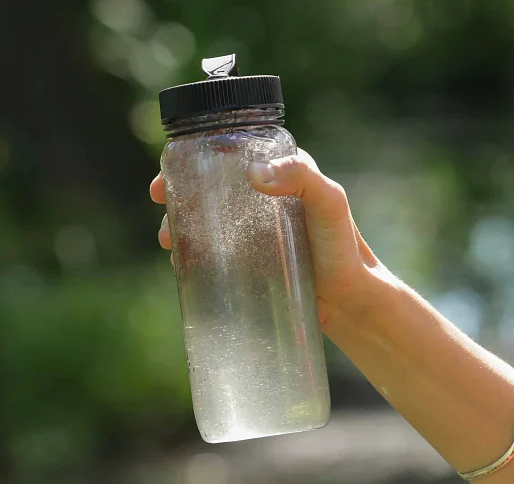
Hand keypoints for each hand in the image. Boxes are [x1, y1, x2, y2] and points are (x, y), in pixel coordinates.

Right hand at [149, 148, 400, 330]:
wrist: (351, 299)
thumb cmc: (343, 246)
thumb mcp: (329, 202)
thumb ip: (301, 178)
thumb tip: (254, 173)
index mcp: (281, 170)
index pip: (229, 153)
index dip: (193, 158)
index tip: (169, 175)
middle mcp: (264, 196)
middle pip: (209, 187)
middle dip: (178, 194)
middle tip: (162, 209)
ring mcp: (255, 229)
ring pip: (207, 219)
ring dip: (181, 226)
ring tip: (169, 244)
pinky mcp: (252, 258)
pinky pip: (215, 249)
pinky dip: (194, 252)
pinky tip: (183, 264)